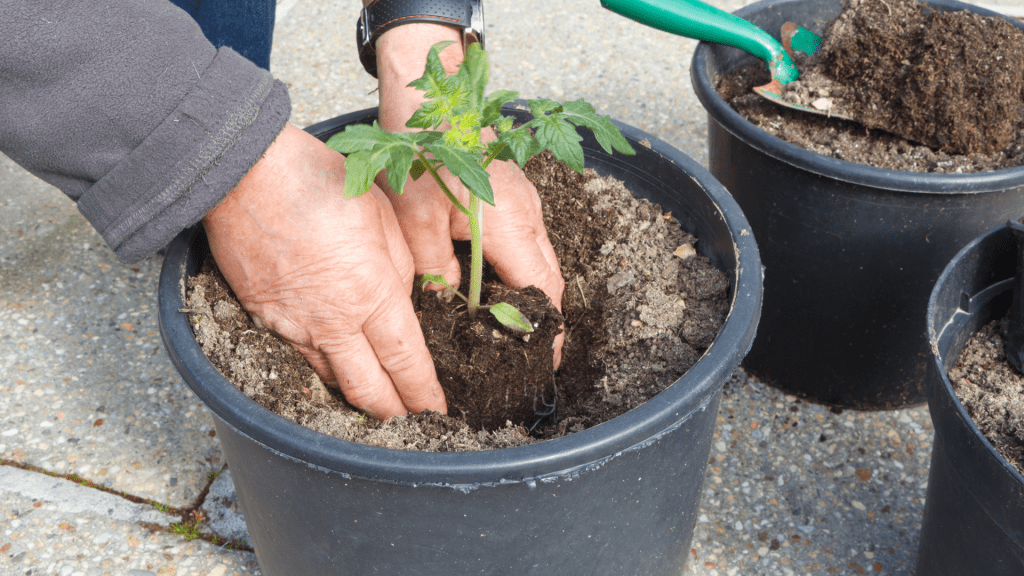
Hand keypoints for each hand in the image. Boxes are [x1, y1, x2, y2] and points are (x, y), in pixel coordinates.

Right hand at [201, 123, 445, 419]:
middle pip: (369, 388)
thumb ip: (400, 270)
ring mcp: (295, 324)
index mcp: (373, 294)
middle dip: (393, 412)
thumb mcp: (384, 220)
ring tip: (375, 406)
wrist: (246, 175)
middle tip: (412, 424)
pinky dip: (319, 371)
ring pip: (331, 379)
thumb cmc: (322, 185)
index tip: (438, 411)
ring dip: (356, 397)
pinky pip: (298, 356)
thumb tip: (399, 301)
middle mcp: (334, 321)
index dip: (423, 393)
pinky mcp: (263, 317)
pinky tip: (329, 371)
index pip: (406, 362)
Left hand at [375, 25, 566, 365]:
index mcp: (511, 229)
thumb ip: (434, 272)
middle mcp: (529, 219)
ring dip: (530, 294)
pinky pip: (528, 243)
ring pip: (539, 262)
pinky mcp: (515, 197)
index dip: (545, 332)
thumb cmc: (423, 154)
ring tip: (509, 328)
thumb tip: (446, 308)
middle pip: (548, 281)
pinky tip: (494, 284)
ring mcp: (526, 205)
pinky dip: (519, 269)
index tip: (544, 364)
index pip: (542, 294)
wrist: (435, 100)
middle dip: (542, 319)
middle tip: (524, 355)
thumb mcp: (416, 222)